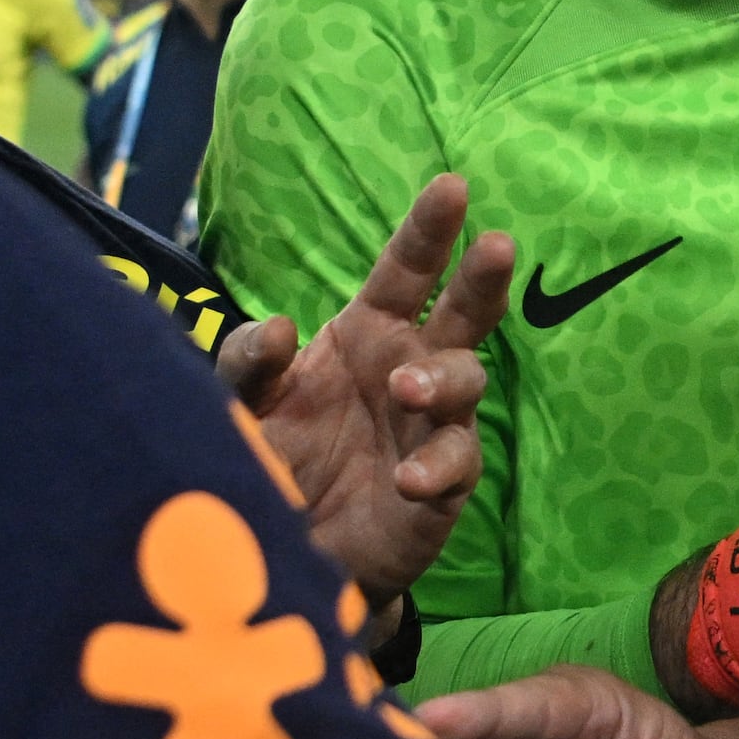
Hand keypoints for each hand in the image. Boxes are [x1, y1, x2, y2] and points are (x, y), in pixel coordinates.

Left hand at [220, 177, 512, 605]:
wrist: (283, 553)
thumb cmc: (273, 460)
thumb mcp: (242, 405)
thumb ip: (248, 362)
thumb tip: (281, 326)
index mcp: (368, 334)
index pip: (406, 271)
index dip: (428, 230)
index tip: (451, 185)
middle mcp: (410, 368)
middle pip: (462, 313)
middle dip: (481, 277)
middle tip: (496, 244)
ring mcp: (432, 426)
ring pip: (465, 381)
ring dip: (443, 376)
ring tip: (407, 385)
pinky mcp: (442, 487)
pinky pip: (455, 464)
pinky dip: (437, 466)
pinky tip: (408, 478)